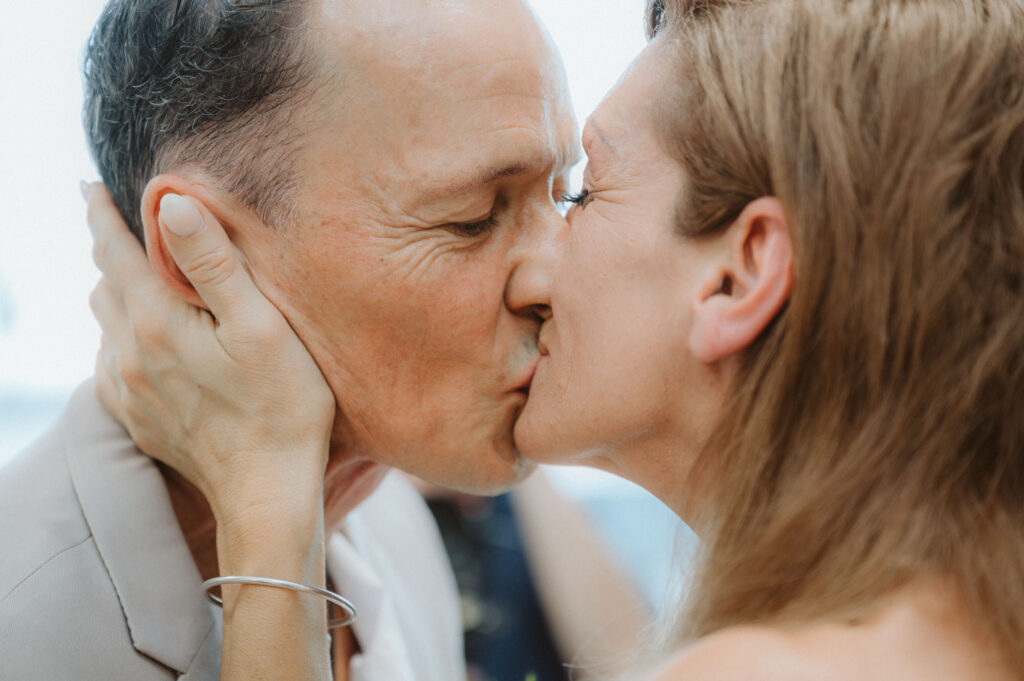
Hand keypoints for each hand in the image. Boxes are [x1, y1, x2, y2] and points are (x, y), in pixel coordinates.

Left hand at [85, 183, 334, 522]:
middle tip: (121, 227)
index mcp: (157, 323)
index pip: (115, 252)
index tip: (89, 187)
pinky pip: (109, 365)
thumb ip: (213, 263)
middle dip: (108, 251)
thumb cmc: (281, 406)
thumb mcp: (260, 326)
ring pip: (104, 325)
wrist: (267, 492)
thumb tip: (170, 205)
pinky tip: (141, 342)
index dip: (101, 214)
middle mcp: (131, 355)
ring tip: (135, 278)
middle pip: (103, 285)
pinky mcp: (138, 420)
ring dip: (114, 294)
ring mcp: (130, 392)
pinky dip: (119, 339)